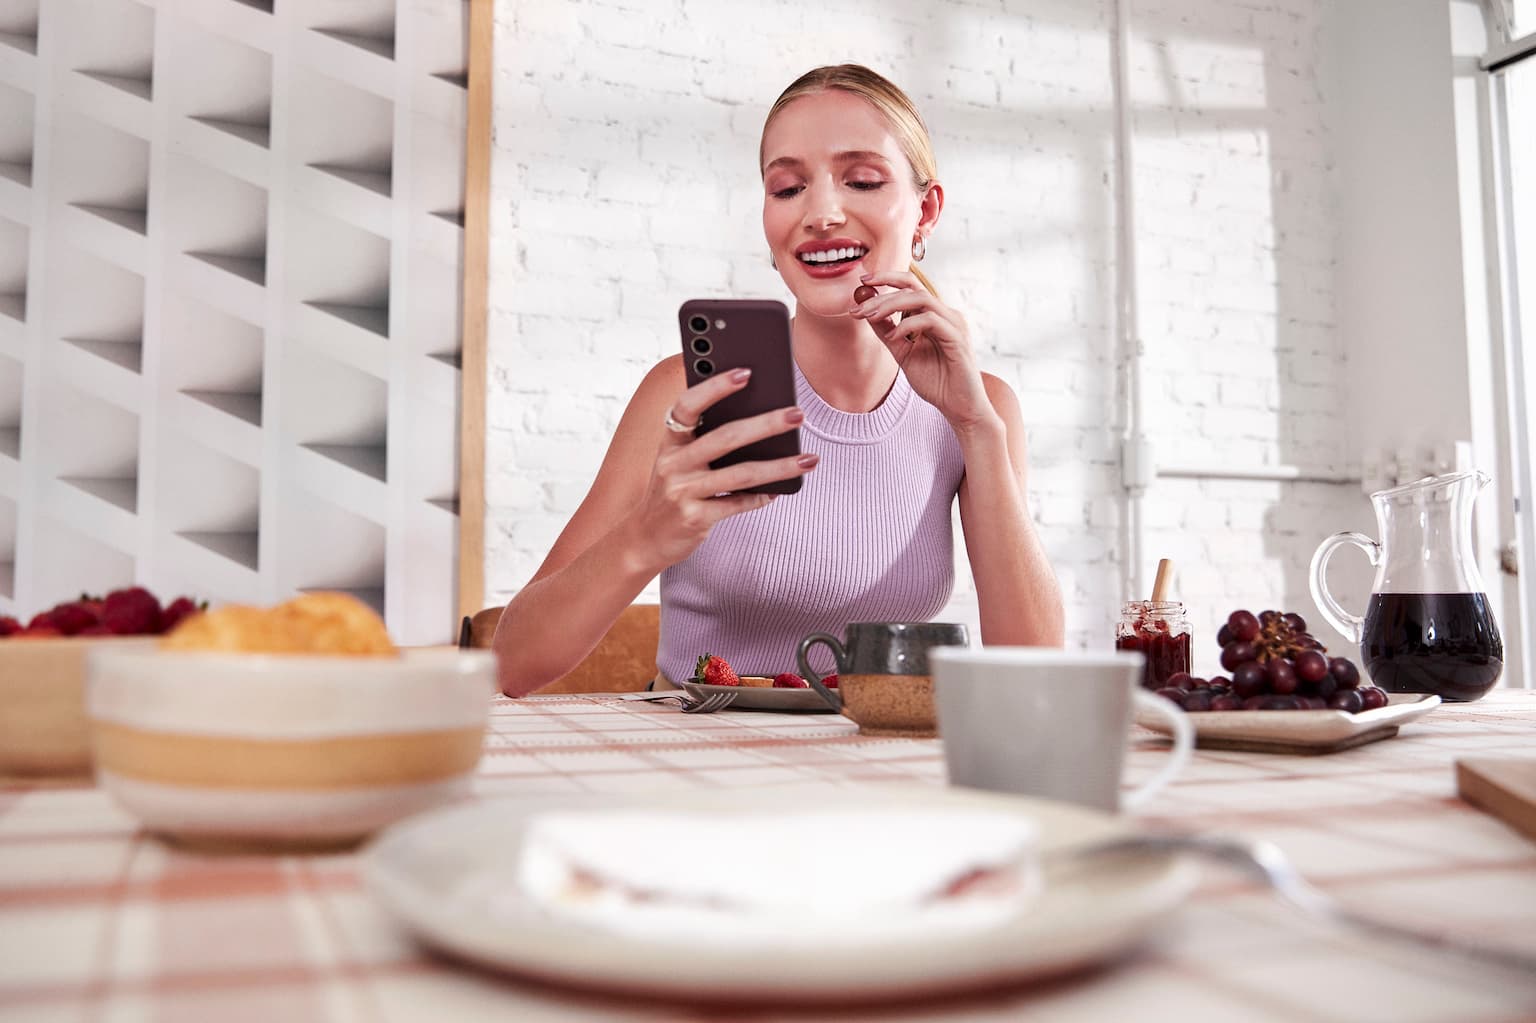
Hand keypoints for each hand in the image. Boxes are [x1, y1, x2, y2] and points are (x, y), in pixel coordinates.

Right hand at [630, 368, 816, 568]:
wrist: (645, 539)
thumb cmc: (672, 491)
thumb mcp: (678, 461)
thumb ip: (704, 441)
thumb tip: (759, 418)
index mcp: (669, 441)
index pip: (688, 405)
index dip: (715, 387)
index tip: (746, 372)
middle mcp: (673, 463)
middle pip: (726, 437)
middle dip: (766, 423)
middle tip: (797, 414)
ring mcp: (682, 492)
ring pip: (741, 473)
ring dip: (780, 466)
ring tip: (809, 459)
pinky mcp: (694, 518)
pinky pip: (737, 504)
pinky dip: (762, 497)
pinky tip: (781, 490)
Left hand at [850, 271, 994, 430]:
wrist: (958, 407)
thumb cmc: (936, 382)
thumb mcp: (903, 354)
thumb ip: (888, 333)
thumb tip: (867, 312)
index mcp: (934, 315)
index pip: (911, 286)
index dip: (887, 278)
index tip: (863, 281)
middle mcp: (946, 314)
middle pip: (913, 287)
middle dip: (882, 293)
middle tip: (859, 305)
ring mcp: (954, 324)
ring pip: (921, 299)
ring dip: (890, 305)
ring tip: (870, 317)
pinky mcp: (957, 338)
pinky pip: (929, 320)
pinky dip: (907, 325)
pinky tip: (893, 337)